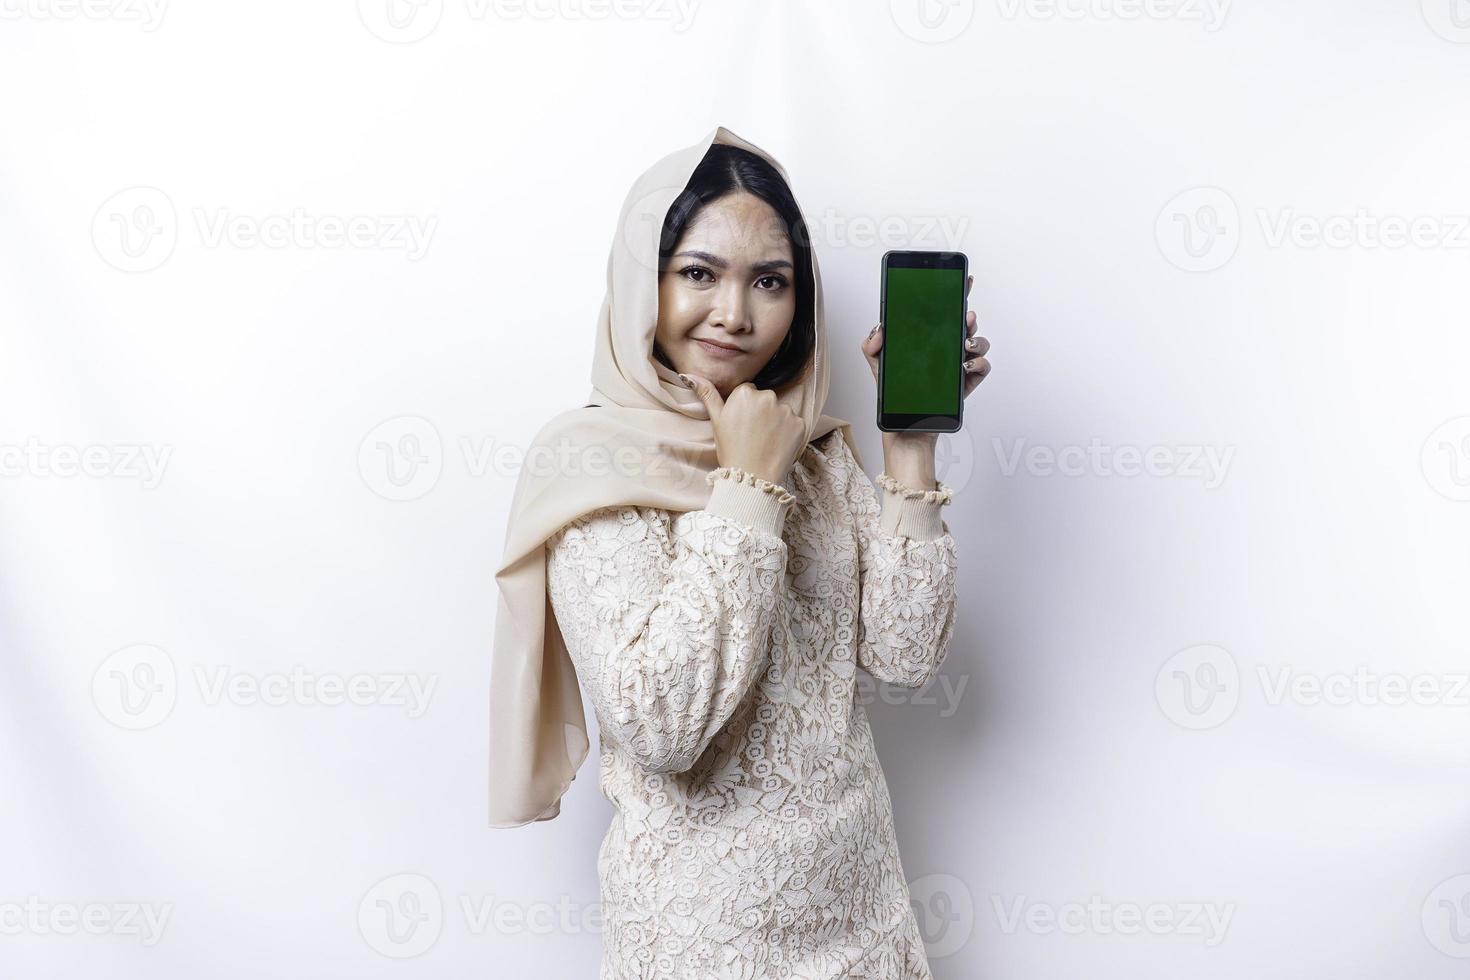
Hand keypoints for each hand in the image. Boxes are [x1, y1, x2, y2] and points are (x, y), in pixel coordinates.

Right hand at [683, 373, 805, 485]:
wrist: (752, 477)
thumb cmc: (731, 450)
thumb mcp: (716, 421)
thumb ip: (707, 394)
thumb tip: (689, 375)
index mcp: (746, 392)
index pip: (748, 392)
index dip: (745, 409)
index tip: (742, 424)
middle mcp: (768, 396)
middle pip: (765, 399)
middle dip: (761, 413)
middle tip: (753, 434)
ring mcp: (786, 410)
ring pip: (781, 411)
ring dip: (776, 422)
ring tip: (765, 441)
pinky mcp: (800, 424)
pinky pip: (795, 424)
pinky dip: (789, 433)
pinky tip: (778, 445)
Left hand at [861, 273, 991, 487]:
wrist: (904, 432)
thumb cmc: (895, 399)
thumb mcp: (878, 368)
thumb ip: (872, 347)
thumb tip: (880, 330)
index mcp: (925, 342)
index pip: (942, 313)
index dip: (955, 294)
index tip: (963, 280)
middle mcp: (944, 351)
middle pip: (964, 324)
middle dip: (968, 315)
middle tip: (964, 317)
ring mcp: (957, 367)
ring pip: (978, 343)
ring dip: (976, 340)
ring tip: (964, 347)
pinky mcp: (965, 385)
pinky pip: (982, 368)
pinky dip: (979, 364)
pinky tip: (966, 366)